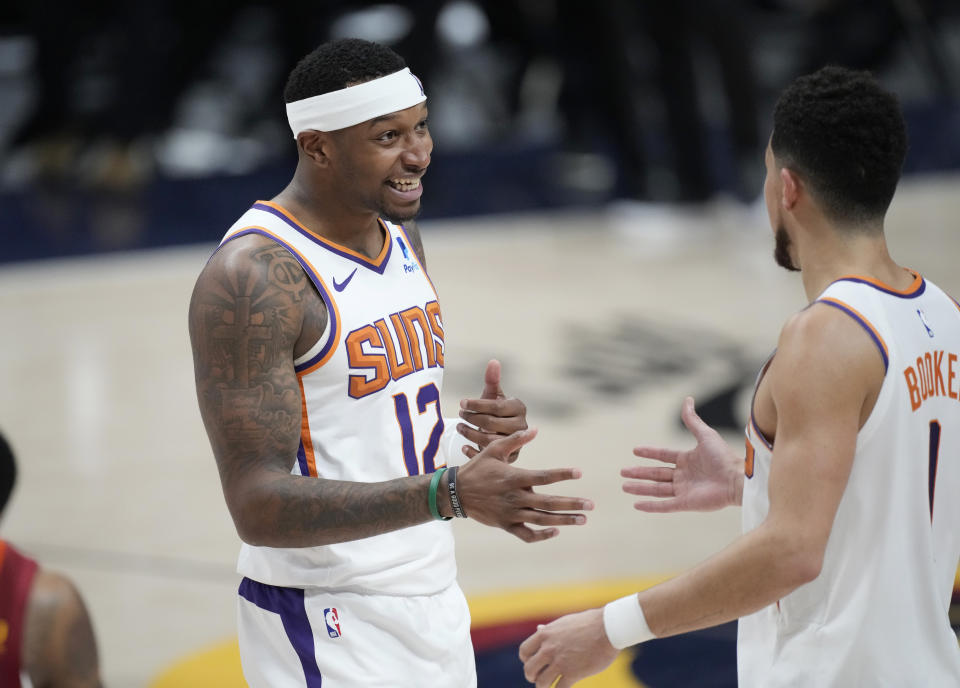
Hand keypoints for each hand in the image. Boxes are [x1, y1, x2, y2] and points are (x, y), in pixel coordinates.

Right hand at [456, 429, 592, 541]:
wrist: (456, 493)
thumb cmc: (477, 468)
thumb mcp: (493, 450)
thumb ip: (515, 440)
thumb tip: (536, 429)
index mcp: (514, 478)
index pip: (543, 476)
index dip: (562, 474)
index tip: (579, 472)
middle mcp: (515, 498)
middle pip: (548, 503)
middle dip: (572, 504)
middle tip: (591, 504)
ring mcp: (511, 514)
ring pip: (542, 520)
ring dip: (564, 521)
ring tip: (583, 520)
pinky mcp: (506, 525)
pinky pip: (527, 534)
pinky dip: (542, 535)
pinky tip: (556, 531)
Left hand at [457, 359, 526, 461]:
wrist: (501, 432)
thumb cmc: (496, 411)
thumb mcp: (494, 396)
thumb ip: (492, 380)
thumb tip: (493, 361)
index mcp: (519, 408)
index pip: (496, 406)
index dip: (477, 405)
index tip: (462, 403)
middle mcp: (521, 426)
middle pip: (491, 423)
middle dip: (472, 419)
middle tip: (460, 415)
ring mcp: (517, 444)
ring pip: (488, 440)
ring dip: (470, 434)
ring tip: (459, 427)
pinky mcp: (509, 458)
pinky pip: (488, 456)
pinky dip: (473, 452)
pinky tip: (463, 446)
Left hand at [518, 608, 617, 686]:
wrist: (608, 628)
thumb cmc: (590, 623)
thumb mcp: (564, 623)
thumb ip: (550, 629)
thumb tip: (538, 629)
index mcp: (545, 634)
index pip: (524, 651)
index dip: (526, 660)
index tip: (533, 663)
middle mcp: (548, 649)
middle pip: (529, 669)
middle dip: (532, 676)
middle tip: (538, 678)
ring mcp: (559, 662)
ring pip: (541, 682)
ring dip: (544, 687)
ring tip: (549, 687)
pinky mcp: (573, 673)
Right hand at [624, 396, 742, 512]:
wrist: (736, 479)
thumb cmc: (724, 457)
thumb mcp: (705, 435)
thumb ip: (692, 420)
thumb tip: (687, 399)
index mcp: (687, 459)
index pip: (663, 456)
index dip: (649, 453)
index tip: (635, 450)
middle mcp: (684, 475)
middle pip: (656, 474)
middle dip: (639, 473)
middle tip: (622, 472)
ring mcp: (684, 490)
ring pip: (657, 489)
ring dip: (640, 488)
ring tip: (624, 486)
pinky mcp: (686, 504)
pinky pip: (665, 505)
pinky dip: (651, 505)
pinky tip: (637, 504)